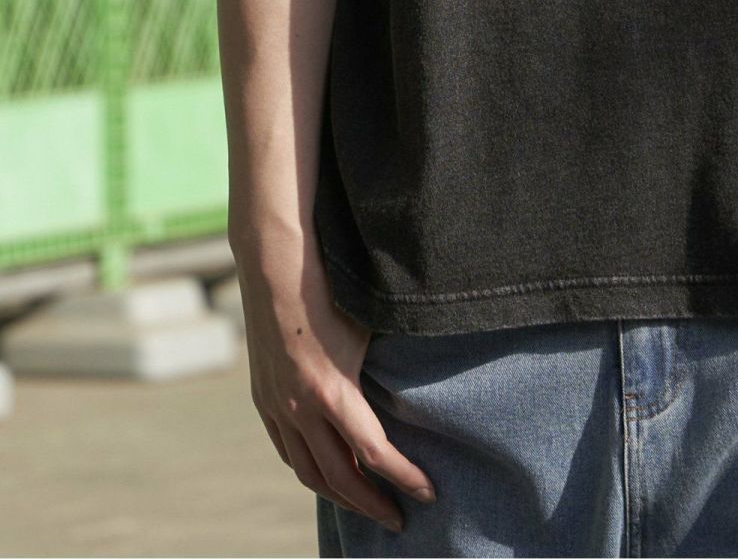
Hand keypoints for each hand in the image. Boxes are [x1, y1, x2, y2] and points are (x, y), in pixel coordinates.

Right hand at [236, 233, 437, 533]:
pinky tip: (328, 472)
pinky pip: (287, 450)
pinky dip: (310, 469)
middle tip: (400, 520)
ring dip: (339, 495)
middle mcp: (298, 406)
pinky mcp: (264, 397)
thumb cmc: (334, 285)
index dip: (403, 478)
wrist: (275, 261)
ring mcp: (276, 404)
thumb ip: (390, 363)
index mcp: (331, 389)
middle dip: (371, 503)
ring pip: (306, 470)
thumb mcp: (370, 324)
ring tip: (367, 504)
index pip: (373, 453)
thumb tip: (429, 387)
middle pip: (338, 476)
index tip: (429, 492)